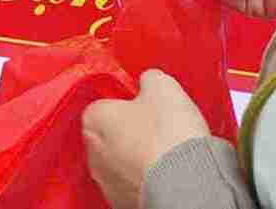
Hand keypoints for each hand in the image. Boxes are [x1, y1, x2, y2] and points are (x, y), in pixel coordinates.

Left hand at [84, 71, 211, 208]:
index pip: (102, 106)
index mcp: (94, 118)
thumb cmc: (168, 133)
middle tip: (158, 131)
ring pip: (119, 163)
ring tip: (166, 155)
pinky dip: (145, 180)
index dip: (126, 105)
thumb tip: (149, 81)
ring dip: (137, 159)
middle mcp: (91, 152)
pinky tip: (166, 174)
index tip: (146, 108)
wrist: (184, 184)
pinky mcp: (121, 203)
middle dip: (129, 133)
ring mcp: (105, 182)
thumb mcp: (162, 86)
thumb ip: (149, 78)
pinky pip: (132, 185)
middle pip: (108, 136)